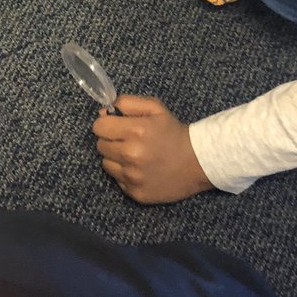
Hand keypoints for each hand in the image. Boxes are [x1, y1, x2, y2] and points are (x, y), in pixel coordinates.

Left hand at [92, 95, 213, 203]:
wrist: (198, 162)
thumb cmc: (174, 132)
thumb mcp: (154, 107)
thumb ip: (126, 103)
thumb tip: (103, 113)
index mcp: (135, 131)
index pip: (98, 127)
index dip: (106, 124)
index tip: (116, 126)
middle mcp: (131, 155)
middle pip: (100, 146)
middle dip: (111, 140)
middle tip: (128, 140)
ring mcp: (132, 177)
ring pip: (106, 164)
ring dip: (116, 158)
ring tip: (134, 155)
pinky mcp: (135, 193)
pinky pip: (117, 180)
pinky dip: (125, 174)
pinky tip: (141, 169)